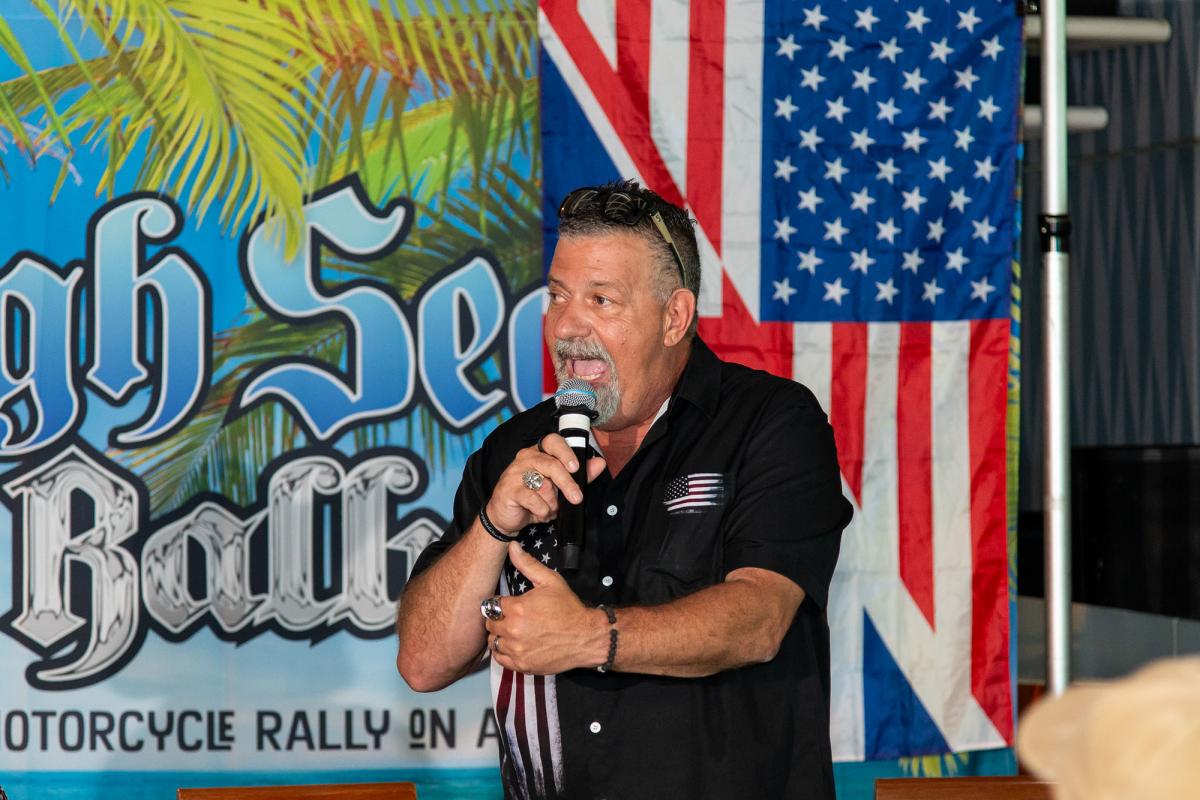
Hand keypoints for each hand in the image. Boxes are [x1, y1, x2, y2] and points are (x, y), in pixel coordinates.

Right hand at [483, 433, 606, 534]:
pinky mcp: (509, 489)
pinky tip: (540, 513)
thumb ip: (580, 475)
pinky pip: (532, 499)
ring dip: (552, 502)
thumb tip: (600, 463)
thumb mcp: (558, 487)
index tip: (576, 467)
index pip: (552, 441)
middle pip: (551, 464)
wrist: (506, 516)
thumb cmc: (533, 498)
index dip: (566, 452)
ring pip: (543, 485)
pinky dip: (541, 510)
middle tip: (576, 498)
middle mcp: (526, 458)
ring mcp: (515, 473)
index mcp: (538, 452)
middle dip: (567, 483)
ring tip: (551, 509)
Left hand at [484, 542, 607, 674]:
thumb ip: (527, 564)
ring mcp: (517, 650)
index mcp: (517, 608)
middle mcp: (513, 630)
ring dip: (500, 636)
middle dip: (498, 618)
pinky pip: (500, 659)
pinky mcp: (522, 665)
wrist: (585, 637)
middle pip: (490, 623)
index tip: (508, 604)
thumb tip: (512, 546)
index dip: (500, 603)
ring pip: (493, 641)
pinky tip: (515, 645)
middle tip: (511, 617)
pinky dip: (504, 652)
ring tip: (513, 631)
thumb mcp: (550, 581)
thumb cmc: (568, 608)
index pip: (491, 605)